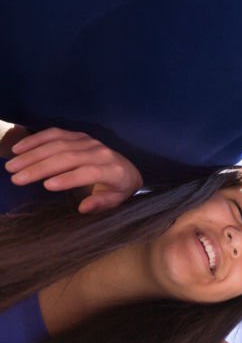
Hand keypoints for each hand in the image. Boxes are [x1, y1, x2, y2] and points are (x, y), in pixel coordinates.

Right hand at [4, 128, 142, 212]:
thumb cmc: (117, 189)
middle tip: (16, 178)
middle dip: (40, 167)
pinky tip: (18, 148)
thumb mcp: (114, 201)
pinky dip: (36, 139)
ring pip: (58, 144)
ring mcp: (88, 141)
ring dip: (33, 154)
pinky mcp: (78, 135)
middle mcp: (100, 152)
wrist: (127, 169)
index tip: (46, 186)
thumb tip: (83, 208)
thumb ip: (100, 204)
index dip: (68, 178)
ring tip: (12, 166)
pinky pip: (55, 133)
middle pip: (68, 157)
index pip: (89, 172)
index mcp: (112, 170)